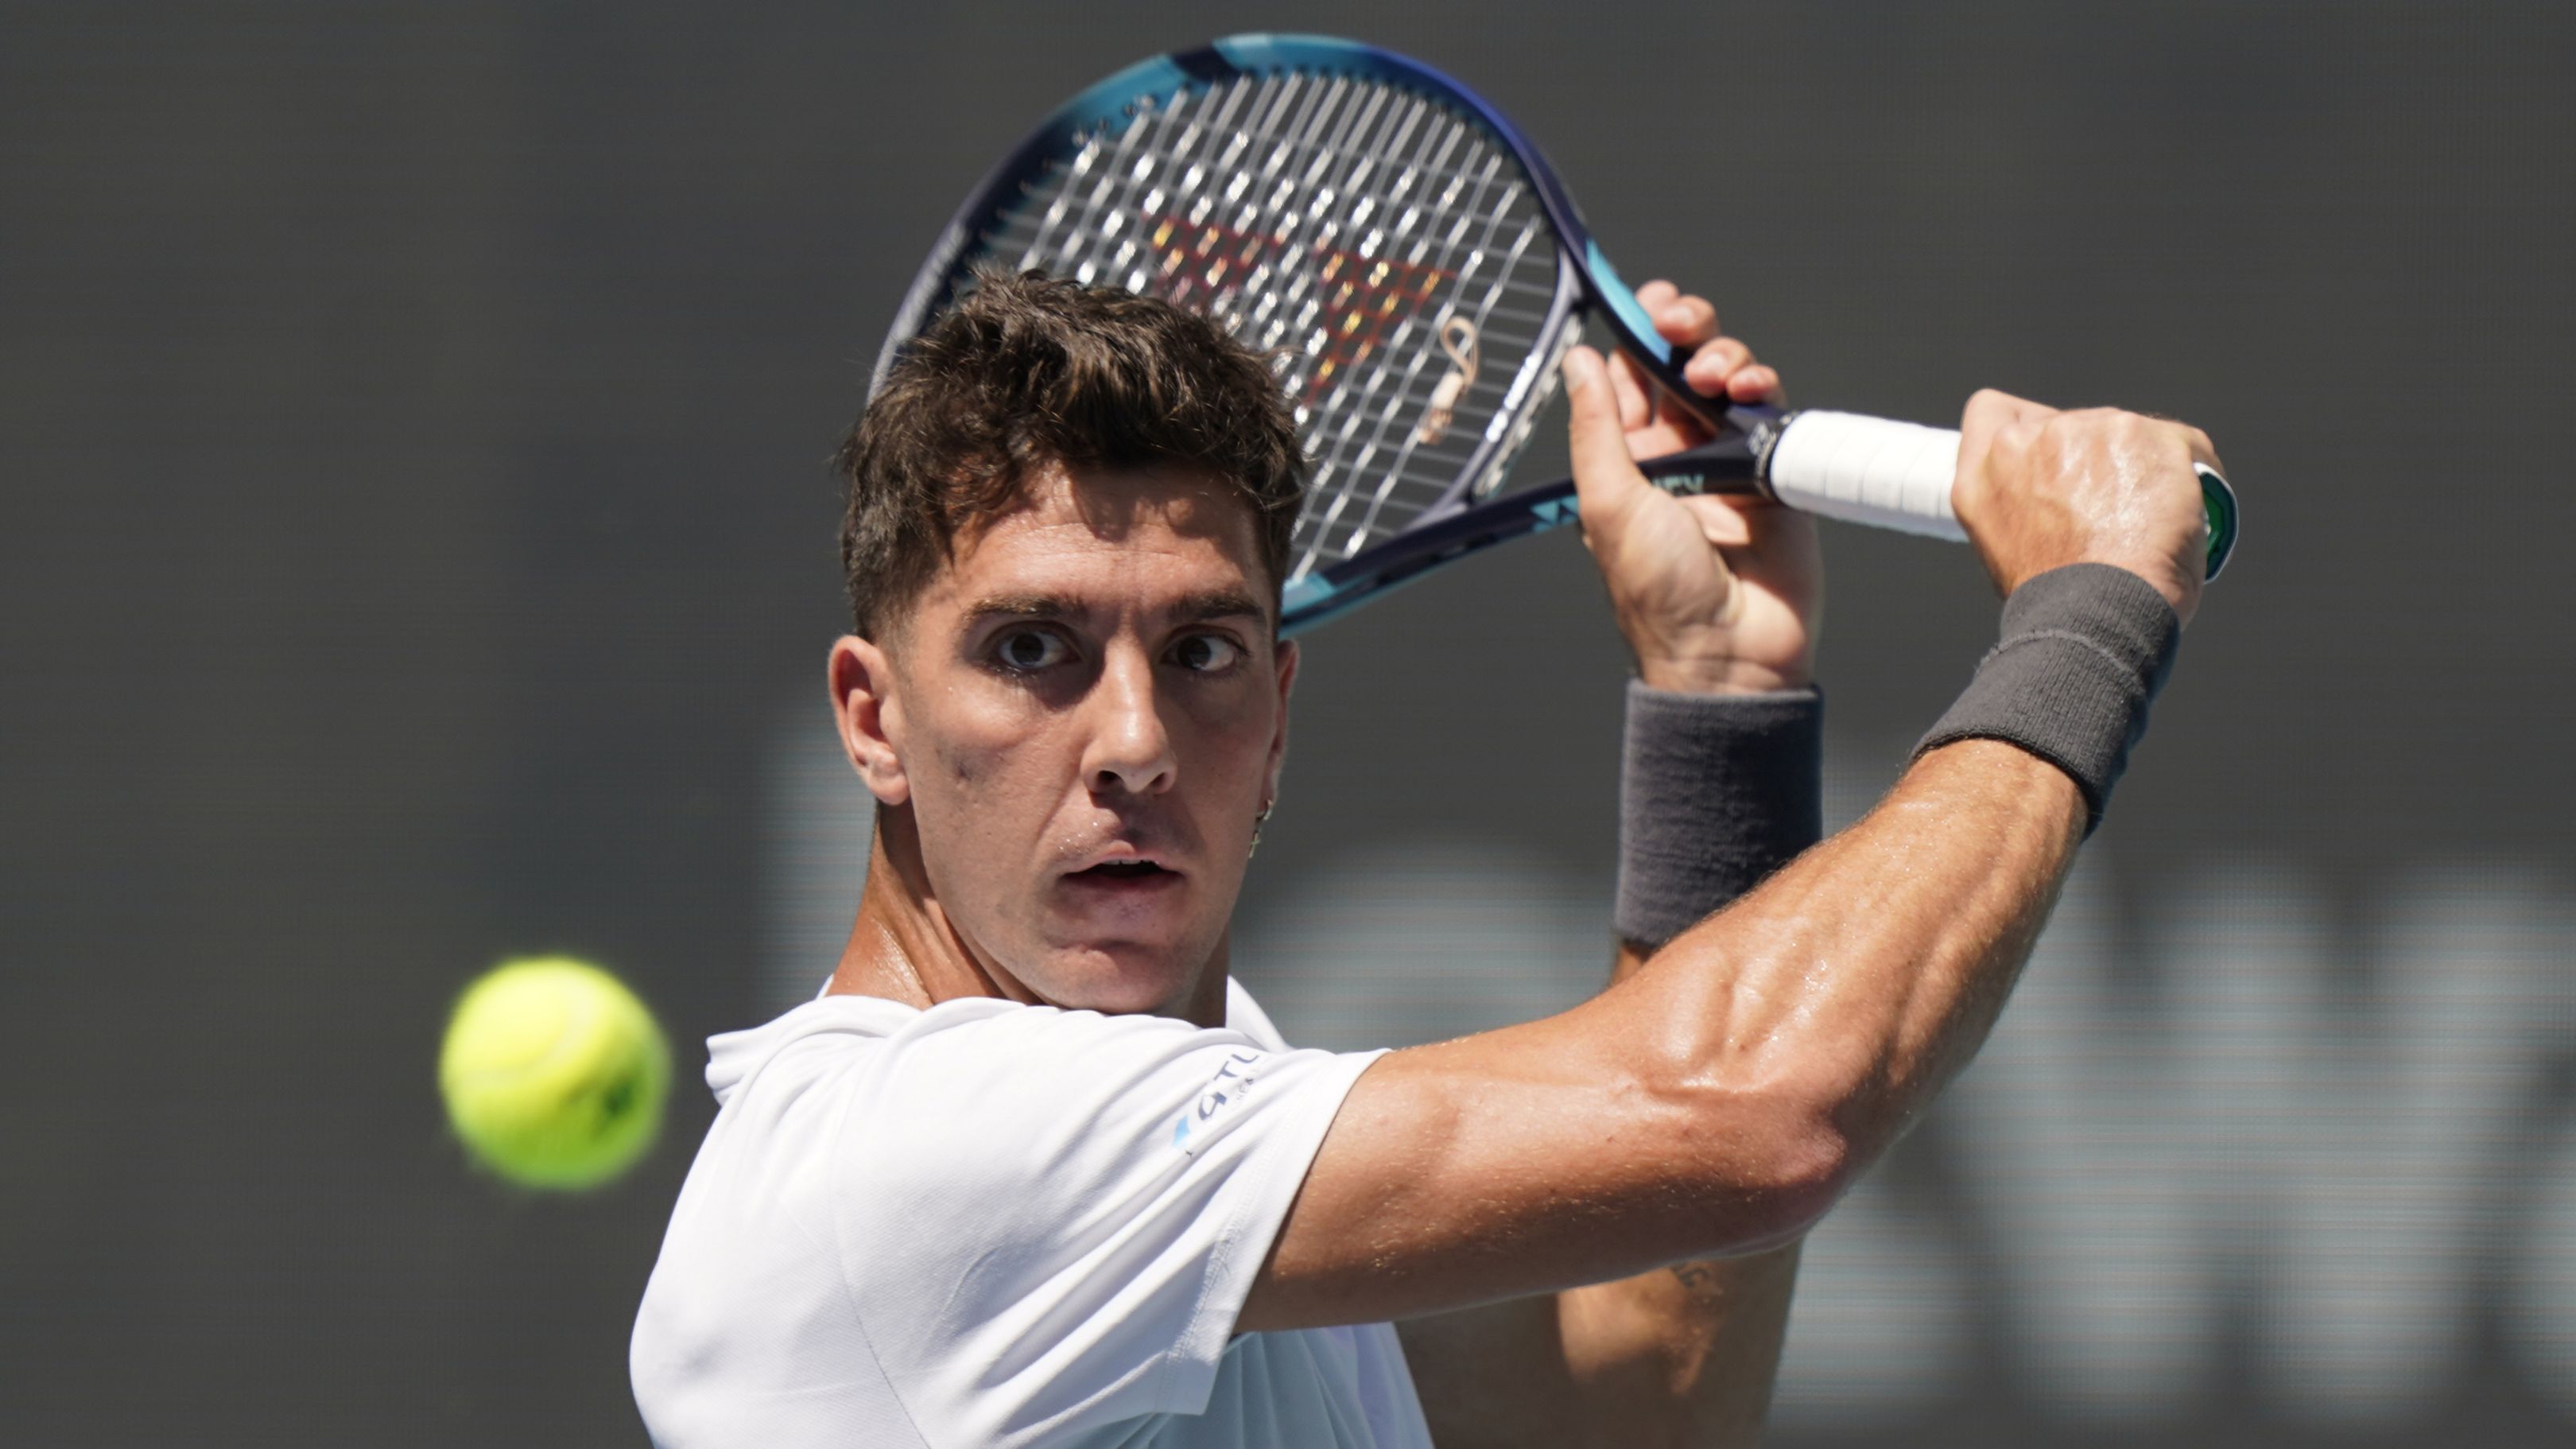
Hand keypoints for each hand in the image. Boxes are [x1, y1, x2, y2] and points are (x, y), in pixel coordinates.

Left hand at [1565, 282, 1821, 693]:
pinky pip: (1770, 409)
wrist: (1730, 652)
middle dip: (1683, 328)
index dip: (1635, 333)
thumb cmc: (1661, 593)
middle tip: (1679, 322)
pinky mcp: (1773, 470)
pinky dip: (1761, 386)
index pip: (1627, 376)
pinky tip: (1749, 391)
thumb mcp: (1609, 503)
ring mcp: (1727, 458)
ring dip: (1722, 355)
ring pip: (1728, 376)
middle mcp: (1676, 452)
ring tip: (1714, 375)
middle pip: (1680, 363)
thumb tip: (1578, 361)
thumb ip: (1597, 429)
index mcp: (1625, 459)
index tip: (1643, 304)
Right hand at [1950, 389, 2216, 626]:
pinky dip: (2190, 474)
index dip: (2025, 431)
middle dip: (2095, 461)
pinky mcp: (2146, 433)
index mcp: (1987, 470)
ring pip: (2127, 434)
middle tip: (2110, 516)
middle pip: (2071, 426)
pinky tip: (2184, 514)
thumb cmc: (2056, 602)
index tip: (2048, 463)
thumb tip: (2058, 499)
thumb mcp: (2003, 550)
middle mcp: (2030, 440)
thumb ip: (2018, 503)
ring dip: (2140, 467)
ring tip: (2148, 525)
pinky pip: (2182, 443)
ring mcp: (2089, 430)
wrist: (2097, 615)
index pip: (1993, 413)